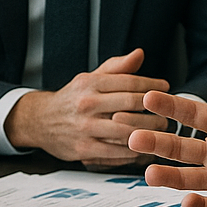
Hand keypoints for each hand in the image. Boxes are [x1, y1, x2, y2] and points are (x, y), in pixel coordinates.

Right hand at [4, 49, 168, 164]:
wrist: (39, 121)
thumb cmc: (71, 99)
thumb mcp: (90, 78)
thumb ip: (116, 67)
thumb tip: (139, 54)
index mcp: (89, 83)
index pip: (129, 82)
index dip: (152, 85)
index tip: (165, 87)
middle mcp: (86, 103)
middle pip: (132, 105)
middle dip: (155, 109)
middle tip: (167, 113)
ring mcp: (85, 127)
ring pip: (128, 130)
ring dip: (150, 132)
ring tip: (160, 131)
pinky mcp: (84, 149)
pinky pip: (118, 152)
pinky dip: (135, 150)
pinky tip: (143, 146)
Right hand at [129, 38, 206, 206]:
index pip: (192, 114)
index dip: (170, 106)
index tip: (148, 96)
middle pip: (179, 147)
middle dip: (155, 143)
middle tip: (133, 138)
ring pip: (187, 177)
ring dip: (168, 177)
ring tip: (149, 176)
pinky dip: (198, 206)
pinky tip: (186, 202)